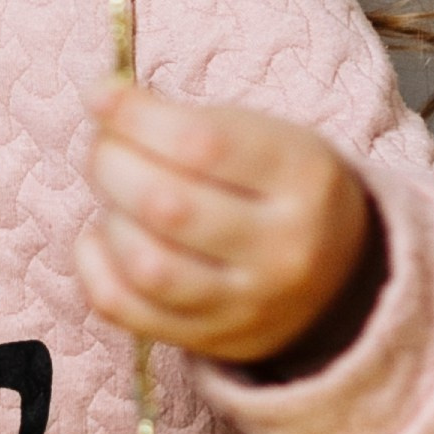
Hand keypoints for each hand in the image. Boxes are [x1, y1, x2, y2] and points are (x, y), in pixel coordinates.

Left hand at [79, 83, 371, 365]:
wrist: (338, 273)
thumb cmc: (278, 187)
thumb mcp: (267, 137)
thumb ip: (191, 122)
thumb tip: (103, 101)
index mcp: (304, 178)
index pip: (203, 145)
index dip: (135, 118)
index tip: (100, 96)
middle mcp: (283, 249)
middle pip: (168, 206)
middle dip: (112, 165)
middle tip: (105, 146)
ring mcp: (247, 304)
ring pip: (146, 265)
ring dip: (109, 217)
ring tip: (113, 194)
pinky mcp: (209, 338)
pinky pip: (124, 307)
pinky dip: (95, 264)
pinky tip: (102, 235)